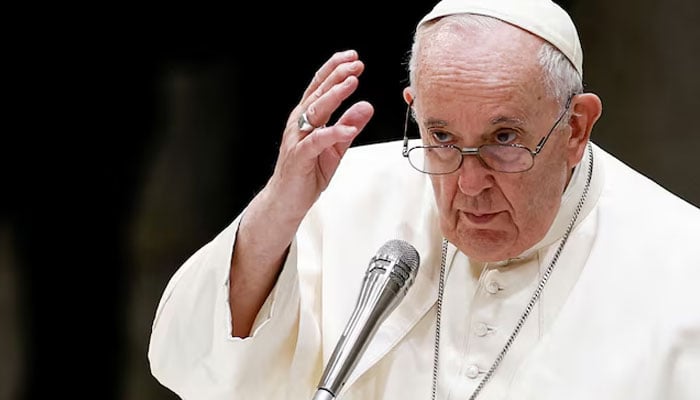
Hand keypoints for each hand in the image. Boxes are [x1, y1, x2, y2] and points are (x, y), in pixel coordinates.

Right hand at [268, 50, 374, 219]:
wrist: (286, 200)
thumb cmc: (306, 173)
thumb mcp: (335, 147)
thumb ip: (349, 126)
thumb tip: (366, 106)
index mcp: (306, 118)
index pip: (320, 87)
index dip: (335, 70)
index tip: (353, 58)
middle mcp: (299, 123)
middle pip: (318, 93)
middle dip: (337, 76)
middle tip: (356, 65)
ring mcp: (297, 138)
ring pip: (316, 112)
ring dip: (335, 96)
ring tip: (352, 84)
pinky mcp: (300, 156)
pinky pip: (317, 141)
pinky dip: (333, 133)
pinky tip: (348, 129)